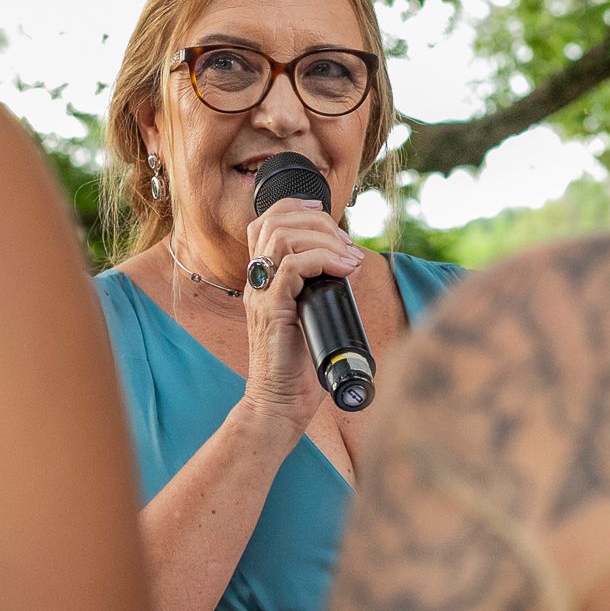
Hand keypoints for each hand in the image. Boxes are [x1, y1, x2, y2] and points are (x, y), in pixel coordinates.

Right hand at [239, 198, 362, 432]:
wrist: (280, 403)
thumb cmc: (299, 366)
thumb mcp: (312, 316)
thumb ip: (323, 289)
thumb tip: (351, 264)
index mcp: (263, 279)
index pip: (266, 222)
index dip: (294, 207)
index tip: (325, 211)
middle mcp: (258, 281)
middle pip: (275, 221)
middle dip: (317, 220)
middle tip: (345, 241)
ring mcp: (261, 294)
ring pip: (283, 237)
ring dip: (323, 238)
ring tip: (348, 256)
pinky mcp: (272, 309)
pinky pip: (293, 266)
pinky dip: (323, 259)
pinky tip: (344, 270)